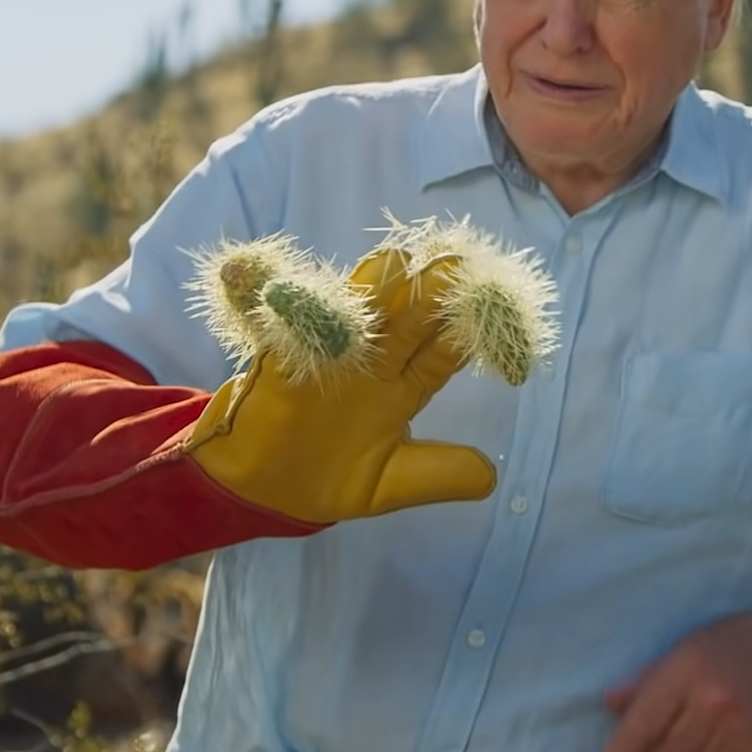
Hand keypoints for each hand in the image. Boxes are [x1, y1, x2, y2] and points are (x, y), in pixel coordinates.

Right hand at [184, 245, 497, 523]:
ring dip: (372, 286)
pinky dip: (296, 304)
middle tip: (454, 263)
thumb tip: (491, 477)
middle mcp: (372, 362)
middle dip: (428, 294)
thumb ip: (439, 476)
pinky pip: (291, 325)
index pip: (441, 353)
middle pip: (406, 320)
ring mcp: (329, 353)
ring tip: (393, 263)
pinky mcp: (283, 355)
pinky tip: (315, 291)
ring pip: (355, 312)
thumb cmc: (328, 479)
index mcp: (402, 387)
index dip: (464, 331)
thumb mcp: (390, 484)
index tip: (490, 306)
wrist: (260, 488)